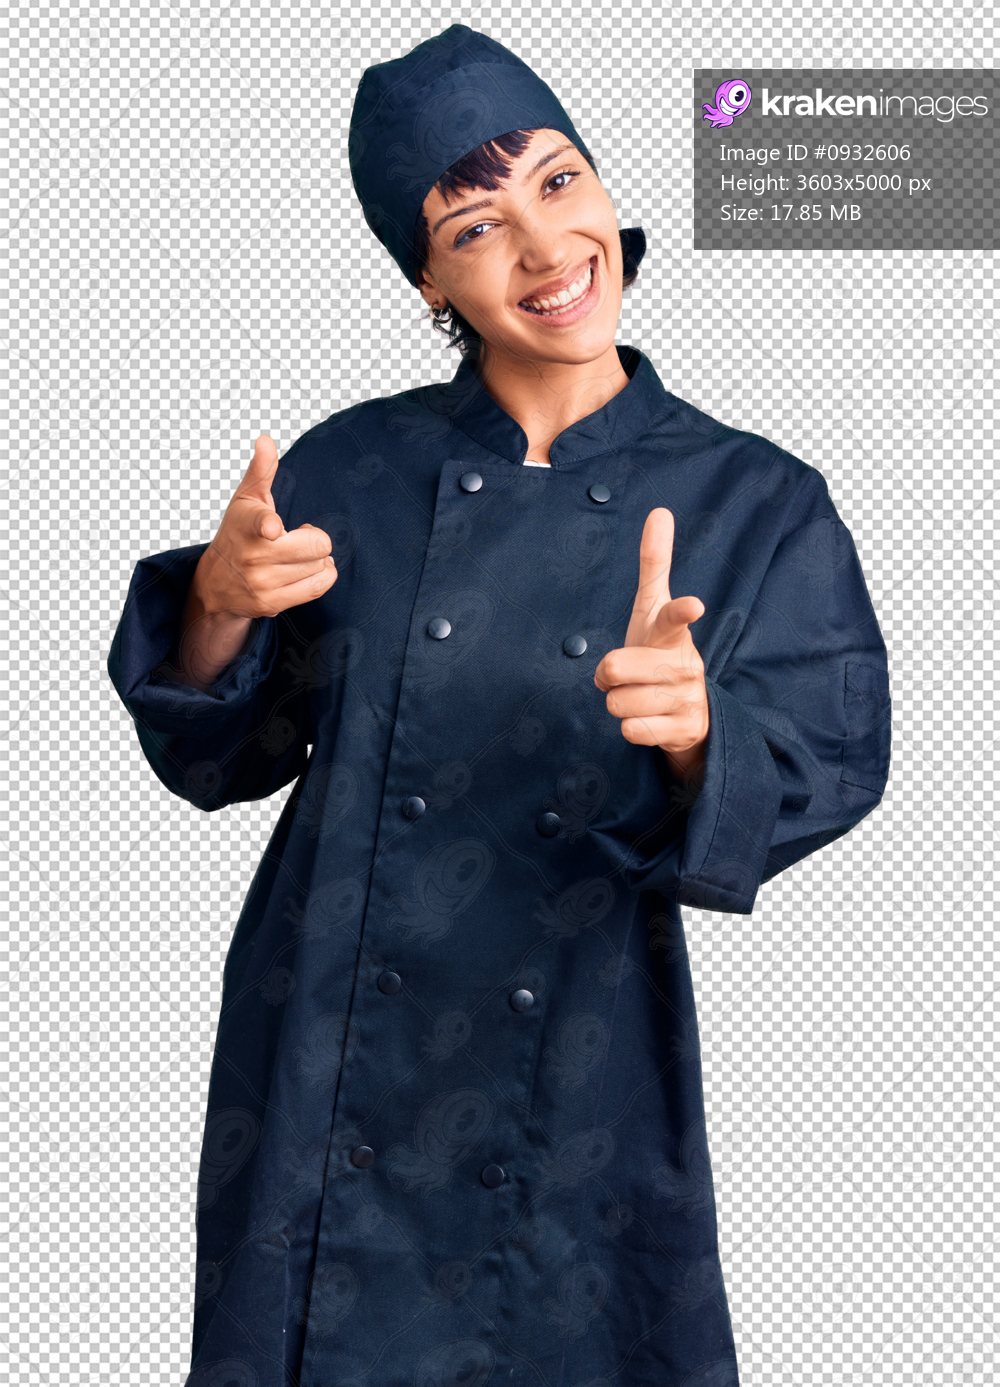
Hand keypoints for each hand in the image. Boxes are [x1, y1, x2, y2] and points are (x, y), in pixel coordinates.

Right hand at [174, 435, 336, 688]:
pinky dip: (323, 575)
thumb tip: (266, 440)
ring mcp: (262, 583)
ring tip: (297, 555)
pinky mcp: (272, 604)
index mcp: (248, 525)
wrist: (216, 583)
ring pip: (321, 566)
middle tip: (298, 537)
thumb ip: (260, 470)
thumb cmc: (238, 533)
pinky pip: (319, 587)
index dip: (269, 526)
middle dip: (315, 539)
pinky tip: (309, 568)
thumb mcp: (246, 500)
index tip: (273, 529)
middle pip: (317, 545)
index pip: (262, 524)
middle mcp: (253, 556)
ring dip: (317, 559)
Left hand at [594, 507, 708, 777]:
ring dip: (619, 704)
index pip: (674, 616)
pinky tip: (648, 720)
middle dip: (608, 678)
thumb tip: (659, 511)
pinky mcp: (684, 731)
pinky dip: (631, 729)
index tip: (693, 605)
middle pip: (615, 670)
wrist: (690, 712)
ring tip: (640, 697)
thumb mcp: (653, 611)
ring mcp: (688, 698)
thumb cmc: (660, 651)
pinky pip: (632, 731)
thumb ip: (655, 564)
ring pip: (618, 704)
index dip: (681, 610)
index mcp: (674, 632)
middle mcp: (686, 664)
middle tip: (626, 676)